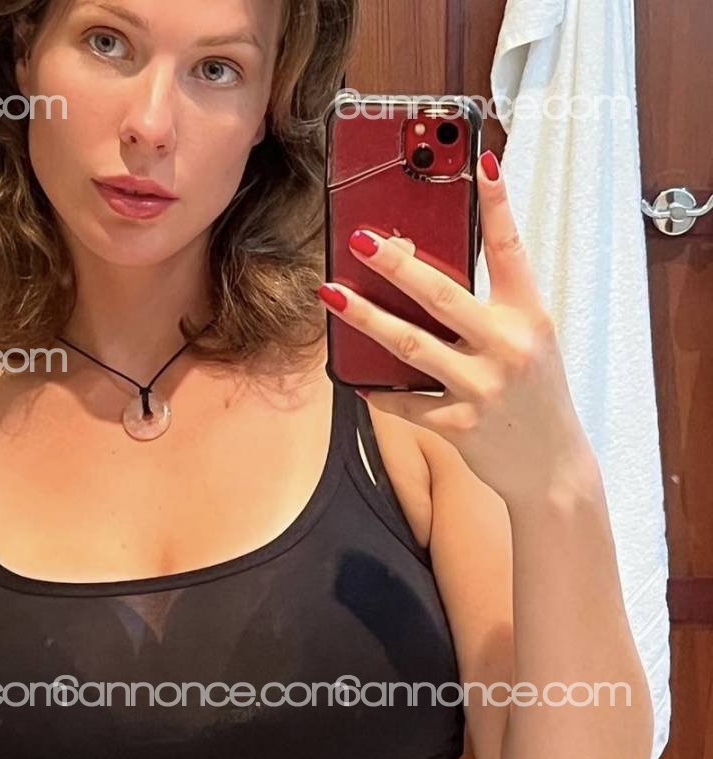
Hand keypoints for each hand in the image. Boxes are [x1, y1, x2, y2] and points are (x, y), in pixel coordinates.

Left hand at [318, 151, 593, 505]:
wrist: (553, 468)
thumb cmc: (536, 398)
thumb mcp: (530, 344)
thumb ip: (492, 312)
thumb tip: (429, 281)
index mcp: (529, 317)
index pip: (513, 250)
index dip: (498, 204)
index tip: (481, 162)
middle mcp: (508, 347)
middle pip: (442, 296)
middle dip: (398, 266)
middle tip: (362, 240)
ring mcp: (482, 388)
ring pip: (411, 345)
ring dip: (366, 319)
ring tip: (333, 295)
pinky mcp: (460, 425)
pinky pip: (407, 401)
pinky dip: (381, 391)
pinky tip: (358, 380)